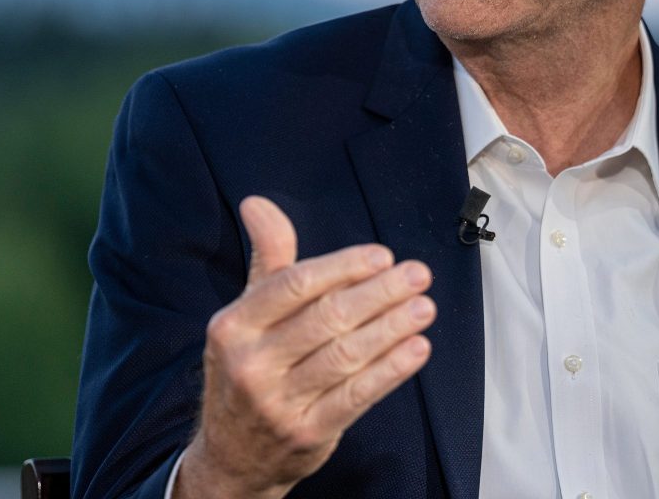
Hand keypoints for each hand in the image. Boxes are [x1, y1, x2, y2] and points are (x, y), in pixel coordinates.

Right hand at [174, 196, 435, 498]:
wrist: (233, 455)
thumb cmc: (249, 367)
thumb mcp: (246, 315)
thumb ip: (267, 260)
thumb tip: (257, 203)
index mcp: (234, 326)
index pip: (294, 286)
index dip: (343, 267)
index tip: (382, 256)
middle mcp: (251, 364)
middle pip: (326, 319)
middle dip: (378, 294)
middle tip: (417, 275)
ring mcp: (279, 403)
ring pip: (345, 357)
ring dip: (392, 329)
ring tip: (424, 307)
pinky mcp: (308, 432)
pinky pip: (357, 396)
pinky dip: (391, 370)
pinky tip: (416, 348)